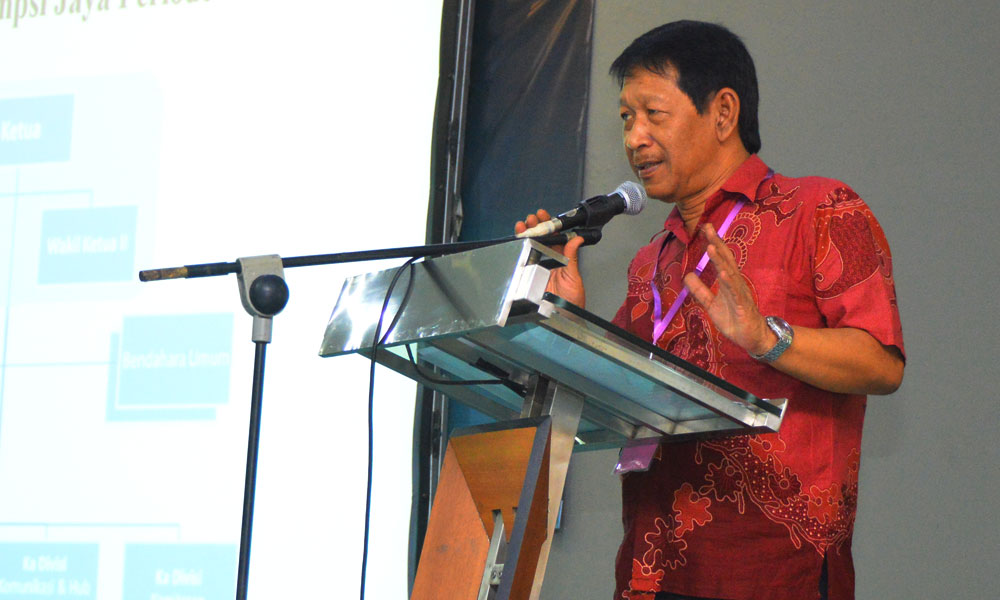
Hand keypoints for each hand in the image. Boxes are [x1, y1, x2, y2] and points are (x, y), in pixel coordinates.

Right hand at [515, 209, 586, 306]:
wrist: (562, 319)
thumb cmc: (572, 302)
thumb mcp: (573, 277)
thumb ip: (572, 258)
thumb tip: (577, 240)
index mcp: (560, 259)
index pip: (554, 238)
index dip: (548, 226)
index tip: (544, 215)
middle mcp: (548, 261)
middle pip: (540, 240)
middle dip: (534, 227)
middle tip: (531, 218)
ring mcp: (537, 268)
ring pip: (530, 247)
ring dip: (525, 235)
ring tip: (522, 225)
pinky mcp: (528, 277)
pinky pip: (522, 261)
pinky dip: (518, 249)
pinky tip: (516, 240)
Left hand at [683, 223, 775, 354]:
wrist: (752, 337)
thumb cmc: (734, 318)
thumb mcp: (711, 304)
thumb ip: (700, 290)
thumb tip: (687, 275)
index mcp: (728, 281)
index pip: (720, 258)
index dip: (713, 243)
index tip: (705, 227)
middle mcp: (735, 282)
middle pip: (726, 259)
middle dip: (717, 243)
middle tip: (708, 227)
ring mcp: (739, 293)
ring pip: (730, 273)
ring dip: (720, 260)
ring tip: (711, 246)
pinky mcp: (742, 305)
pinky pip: (735, 292)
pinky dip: (729, 282)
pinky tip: (724, 273)